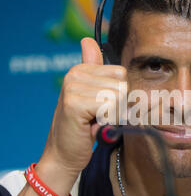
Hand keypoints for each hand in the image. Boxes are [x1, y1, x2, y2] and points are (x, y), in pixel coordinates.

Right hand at [38, 37, 126, 189]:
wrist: (64, 155)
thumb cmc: (83, 129)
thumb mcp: (93, 97)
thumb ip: (95, 71)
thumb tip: (87, 40)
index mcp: (81, 69)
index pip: (121, 73)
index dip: (119, 96)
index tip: (104, 108)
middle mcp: (75, 74)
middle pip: (122, 84)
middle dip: (117, 106)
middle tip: (99, 118)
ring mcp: (73, 87)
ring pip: (117, 95)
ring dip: (111, 115)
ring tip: (94, 122)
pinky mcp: (74, 103)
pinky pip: (109, 107)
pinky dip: (106, 121)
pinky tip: (90, 126)